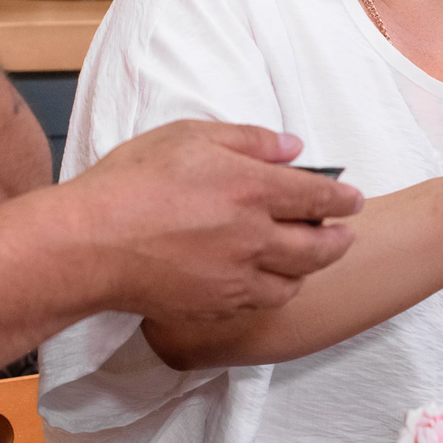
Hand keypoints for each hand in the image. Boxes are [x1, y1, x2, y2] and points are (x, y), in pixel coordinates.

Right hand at [68, 121, 361, 320]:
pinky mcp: (217, 306)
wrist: (89, 244)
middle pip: (319, 247)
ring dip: (309, 269)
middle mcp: (254, 237)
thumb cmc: (131, 182)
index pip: (318, 196)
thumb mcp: (187, 136)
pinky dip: (275, 291)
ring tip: (308, 258)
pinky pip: (261, 303)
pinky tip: (269, 280)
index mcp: (252, 189)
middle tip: (345, 234)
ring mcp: (237, 278)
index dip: (342, 198)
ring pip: (295, 281)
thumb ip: (247, 139)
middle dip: (339, 240)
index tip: (353, 198)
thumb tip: (292, 148)